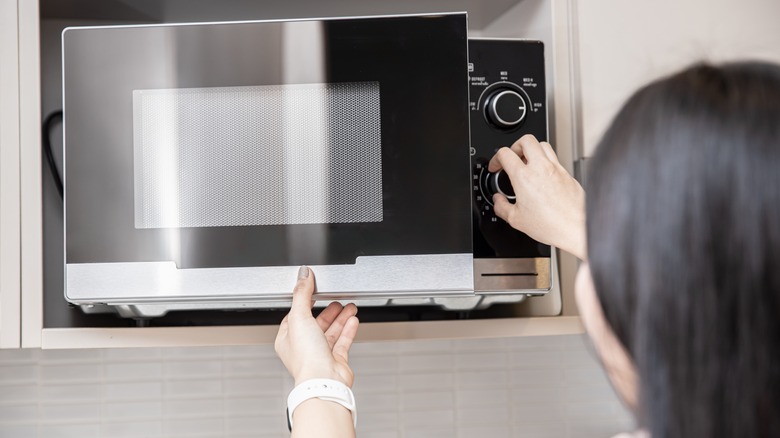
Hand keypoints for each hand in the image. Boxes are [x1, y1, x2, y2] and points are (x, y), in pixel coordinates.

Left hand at [275, 266, 359, 386]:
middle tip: (337, 299)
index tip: (315, 292)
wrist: (324, 381)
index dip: (305, 303)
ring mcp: (320, 355)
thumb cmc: (307, 357)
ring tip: (349, 306)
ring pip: (331, 332)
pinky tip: (353, 320)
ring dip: (340, 318)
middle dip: (328, 310)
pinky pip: (342, 342)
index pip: (295, 316)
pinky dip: (348, 330)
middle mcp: (303, 348)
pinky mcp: (335, 361)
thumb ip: (302, 294)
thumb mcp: (300, 317)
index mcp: (287, 339)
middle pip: (316, 323)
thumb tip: (303, 274)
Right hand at [488, 134, 586, 259]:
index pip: (505, 153)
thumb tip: (498, 201)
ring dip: (532, 150)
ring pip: (543, 145)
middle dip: (515, 146)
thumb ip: (501, 207)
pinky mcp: (567, 174)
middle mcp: (541, 168)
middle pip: (526, 140)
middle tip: (512, 158)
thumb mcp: (516, 220)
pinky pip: (555, 159)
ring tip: (527, 163)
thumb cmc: (551, 225)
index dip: (496, 158)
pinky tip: (542, 175)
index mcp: (524, 177)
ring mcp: (556, 169)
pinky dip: (546, 162)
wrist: (575, 228)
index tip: (496, 166)